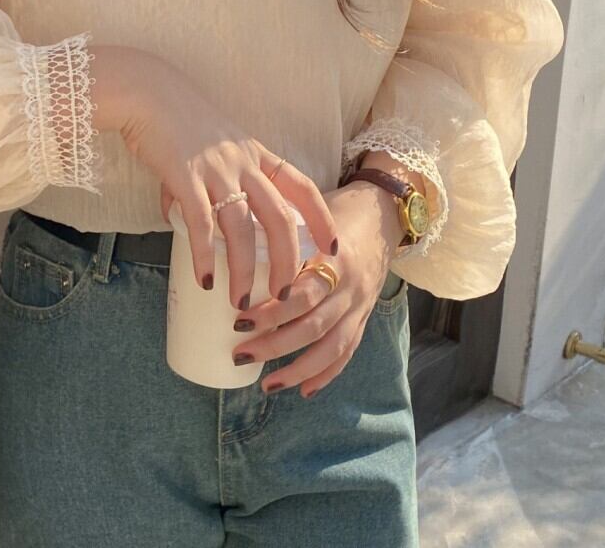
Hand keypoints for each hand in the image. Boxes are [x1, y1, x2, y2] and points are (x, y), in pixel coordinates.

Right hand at [88, 45, 337, 308]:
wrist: (148, 92)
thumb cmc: (178, 120)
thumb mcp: (213, 147)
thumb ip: (209, 184)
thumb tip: (189, 222)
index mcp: (256, 155)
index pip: (303, 186)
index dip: (322, 218)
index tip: (334, 248)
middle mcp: (244, 164)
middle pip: (279, 218)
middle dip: (286, 262)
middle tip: (283, 296)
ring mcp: (216, 170)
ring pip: (242, 228)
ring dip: (245, 270)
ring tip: (242, 302)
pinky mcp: (185, 177)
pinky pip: (201, 224)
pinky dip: (205, 255)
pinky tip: (204, 279)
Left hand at [230, 178, 407, 397]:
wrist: (381, 217)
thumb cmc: (331, 213)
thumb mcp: (307, 216)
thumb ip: (276, 233)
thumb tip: (223, 242)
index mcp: (333, 258)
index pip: (302, 293)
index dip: (272, 312)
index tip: (238, 319)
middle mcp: (349, 286)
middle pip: (313, 325)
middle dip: (275, 345)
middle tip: (239, 354)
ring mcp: (360, 305)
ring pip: (331, 346)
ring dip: (297, 369)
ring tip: (265, 385)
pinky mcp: (364, 317)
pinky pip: (347, 352)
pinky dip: (326, 374)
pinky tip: (303, 391)